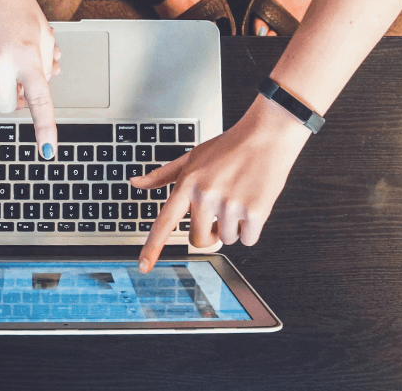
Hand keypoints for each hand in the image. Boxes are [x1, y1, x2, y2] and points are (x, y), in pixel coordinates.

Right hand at [0, 0, 58, 157]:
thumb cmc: (15, 4)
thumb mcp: (42, 31)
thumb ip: (46, 63)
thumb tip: (42, 87)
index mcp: (28, 56)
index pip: (40, 102)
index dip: (45, 129)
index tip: (48, 150)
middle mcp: (1, 61)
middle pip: (5, 106)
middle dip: (11, 101)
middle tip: (15, 83)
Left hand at [131, 95, 310, 271]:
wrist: (266, 136)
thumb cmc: (229, 147)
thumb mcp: (191, 157)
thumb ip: (162, 175)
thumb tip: (135, 183)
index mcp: (188, 183)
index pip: (165, 222)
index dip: (152, 247)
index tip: (144, 267)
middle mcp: (206, 195)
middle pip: (199, 240)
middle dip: (209, 233)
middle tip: (219, 211)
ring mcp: (230, 204)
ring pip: (226, 239)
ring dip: (233, 227)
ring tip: (239, 197)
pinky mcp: (254, 211)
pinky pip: (248, 239)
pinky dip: (252, 228)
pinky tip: (253, 202)